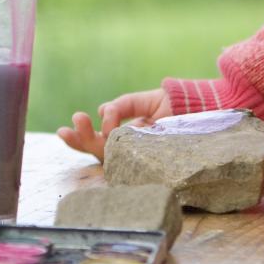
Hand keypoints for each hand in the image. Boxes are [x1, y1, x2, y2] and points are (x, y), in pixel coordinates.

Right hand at [56, 88, 171, 161]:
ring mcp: (140, 156)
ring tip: (80, 121)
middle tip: (74, 122)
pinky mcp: (153, 161)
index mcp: (125, 136)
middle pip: (100, 150)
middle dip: (82, 139)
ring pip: (110, 156)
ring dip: (92, 141)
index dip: (80, 137)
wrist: (200, 108)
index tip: (62, 130)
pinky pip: (130, 161)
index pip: (98, 140)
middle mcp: (129, 149)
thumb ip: (122, 105)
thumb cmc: (173, 105)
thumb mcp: (143, 101)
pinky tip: (108, 131)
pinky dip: (117, 148)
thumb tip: (102, 113)